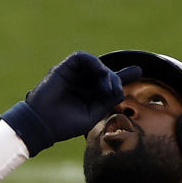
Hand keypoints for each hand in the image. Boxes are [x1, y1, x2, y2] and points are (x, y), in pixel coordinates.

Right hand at [0, 52, 141, 155]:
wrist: (43, 125)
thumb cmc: (65, 125)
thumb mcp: (92, 114)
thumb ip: (107, 101)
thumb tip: (121, 90)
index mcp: (90, 95)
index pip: (109, 82)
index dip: (124, 76)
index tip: (138, 70)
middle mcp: (83, 83)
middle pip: (106, 73)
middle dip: (115, 79)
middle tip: (114, 91)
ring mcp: (74, 75)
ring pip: (96, 64)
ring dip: (105, 72)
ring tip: (106, 83)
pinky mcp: (64, 68)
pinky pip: (82, 57)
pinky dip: (93, 62)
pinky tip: (99, 71)